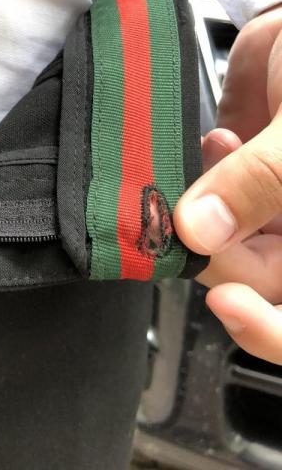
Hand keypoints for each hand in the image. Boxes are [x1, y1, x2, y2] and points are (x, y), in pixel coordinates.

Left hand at [174, 4, 281, 364]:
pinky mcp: (241, 174)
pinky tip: (219, 140)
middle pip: (252, 278)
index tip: (227, 304)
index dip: (268, 330)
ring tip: (222, 150)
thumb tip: (199, 234)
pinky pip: (205, 199)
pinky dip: (200, 177)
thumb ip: (264, 181)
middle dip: (217, 249)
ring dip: (204, 209)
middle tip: (200, 214)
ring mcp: (271, 204)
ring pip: (220, 241)